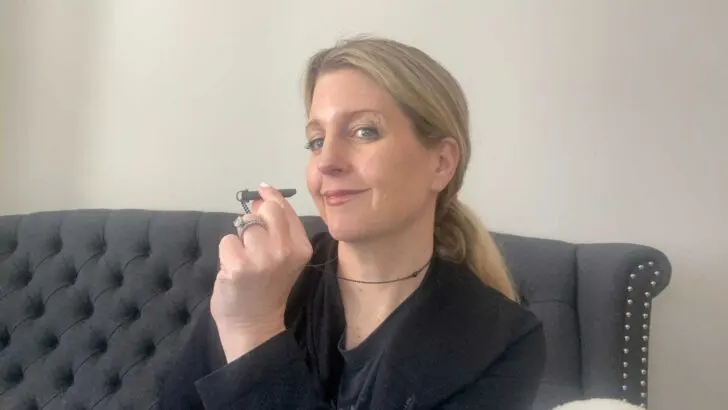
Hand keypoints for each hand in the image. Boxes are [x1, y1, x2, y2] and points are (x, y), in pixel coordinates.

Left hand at [211, 184, 312, 360]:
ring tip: (244, 261)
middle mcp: (285, 250)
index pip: (285, 208)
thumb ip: (278, 229)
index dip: (271, 196)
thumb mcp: (285, 258)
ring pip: (244, 225)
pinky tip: (234, 270)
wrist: (254, 325)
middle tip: (251, 236)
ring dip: (239, 240)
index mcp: (301, 247)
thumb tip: (260, 198)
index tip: (262, 190)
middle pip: (265, 209)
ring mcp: (262, 257)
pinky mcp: (239, 265)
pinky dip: (226, 254)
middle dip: (254, 216)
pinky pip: (227, 241)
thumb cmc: (268, 289)